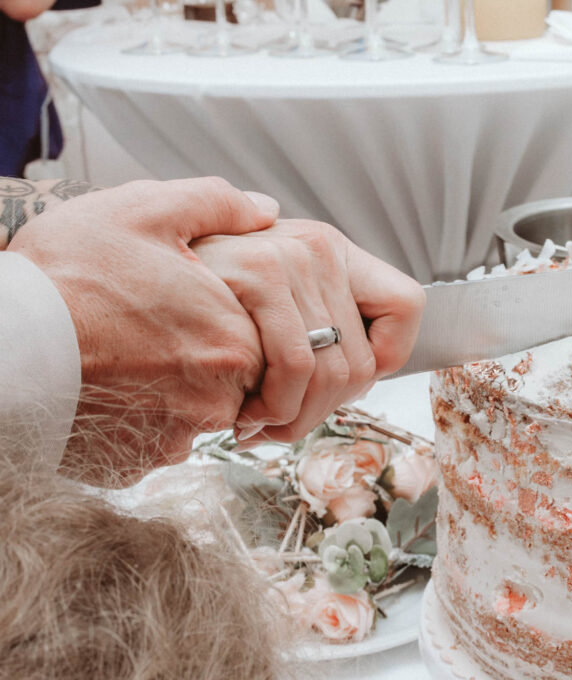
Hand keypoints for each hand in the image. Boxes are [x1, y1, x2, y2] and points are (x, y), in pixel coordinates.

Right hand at [8, 178, 279, 485]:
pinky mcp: (136, 464)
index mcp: (235, 341)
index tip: (199, 303)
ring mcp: (176, 437)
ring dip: (175, 387)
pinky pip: (155, 438)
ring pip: (198, 411)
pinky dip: (139, 415)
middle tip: (158, 325)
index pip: (271, 337)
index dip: (236, 314)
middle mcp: (218, 400)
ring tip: (128, 352)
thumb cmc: (66, 276)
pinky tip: (109, 384)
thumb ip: (218, 205)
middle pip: (241, 378)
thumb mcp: (144, 211)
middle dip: (208, 352)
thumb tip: (266, 209)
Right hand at [191, 220, 423, 442]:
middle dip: (324, 410)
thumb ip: (302, 302)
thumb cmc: (172, 293)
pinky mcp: (257, 272)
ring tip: (258, 421)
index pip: (406, 306)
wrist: (104, 280)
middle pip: (364, 362)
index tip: (346, 381)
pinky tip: (245, 412)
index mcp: (326, 250)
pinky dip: (277, 406)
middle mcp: (317, 247)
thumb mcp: (249, 285)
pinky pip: (298, 365)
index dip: (389, 356)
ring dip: (296, 417)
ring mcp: (289, 256)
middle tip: (281, 419)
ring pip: (334, 374)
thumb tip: (345, 338)